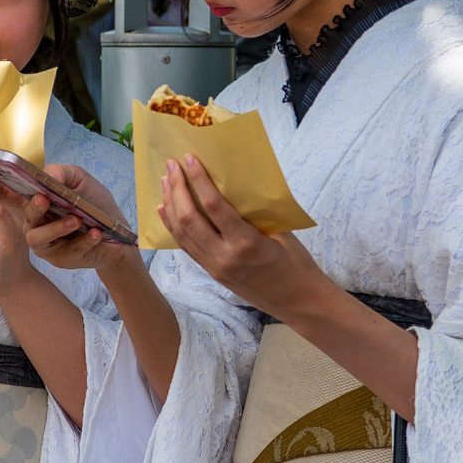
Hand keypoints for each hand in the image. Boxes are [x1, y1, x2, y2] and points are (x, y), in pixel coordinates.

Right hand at [0, 159, 146, 278]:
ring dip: (58, 228)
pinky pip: (68, 251)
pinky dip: (84, 241)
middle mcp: (35, 223)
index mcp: (36, 203)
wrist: (117, 235)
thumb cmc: (95, 205)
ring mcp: (46, 244)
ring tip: (77, 219)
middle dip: (32, 208)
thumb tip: (48, 174)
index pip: (10, 194)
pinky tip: (96, 232)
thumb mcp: (82, 182)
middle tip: (43, 198)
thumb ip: (64, 173)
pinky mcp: (60, 258)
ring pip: (40, 238)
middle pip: (24, 217)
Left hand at [158, 154, 325, 318]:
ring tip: (165, 182)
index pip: (214, 206)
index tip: (190, 159)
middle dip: (178, 189)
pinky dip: (173, 227)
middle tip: (172, 165)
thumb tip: (234, 187)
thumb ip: (255, 214)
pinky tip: (165, 211)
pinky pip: (187, 247)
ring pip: (182, 234)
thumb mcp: (281, 233)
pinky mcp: (212, 273)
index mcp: (246, 243)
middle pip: (190, 219)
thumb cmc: (296, 264)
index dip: (199, 180)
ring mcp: (215, 267)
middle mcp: (224, 256)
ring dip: (171, 206)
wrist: (298, 302)